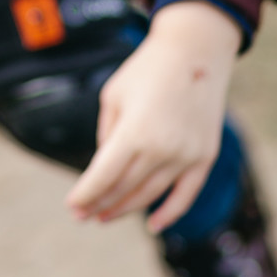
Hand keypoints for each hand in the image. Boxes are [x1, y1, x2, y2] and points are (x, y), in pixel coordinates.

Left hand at [65, 0, 239, 233]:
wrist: (195, 51)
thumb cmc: (146, 70)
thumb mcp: (113, 96)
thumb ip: (107, 136)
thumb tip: (104, 171)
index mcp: (134, 132)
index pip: (103, 176)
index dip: (85, 194)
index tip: (71, 206)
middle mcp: (162, 149)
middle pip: (124, 188)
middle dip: (99, 204)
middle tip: (82, 215)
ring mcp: (186, 155)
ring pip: (150, 195)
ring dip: (126, 209)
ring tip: (105, 216)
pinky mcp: (205, 156)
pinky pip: (186, 195)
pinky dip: (169, 213)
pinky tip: (153, 225)